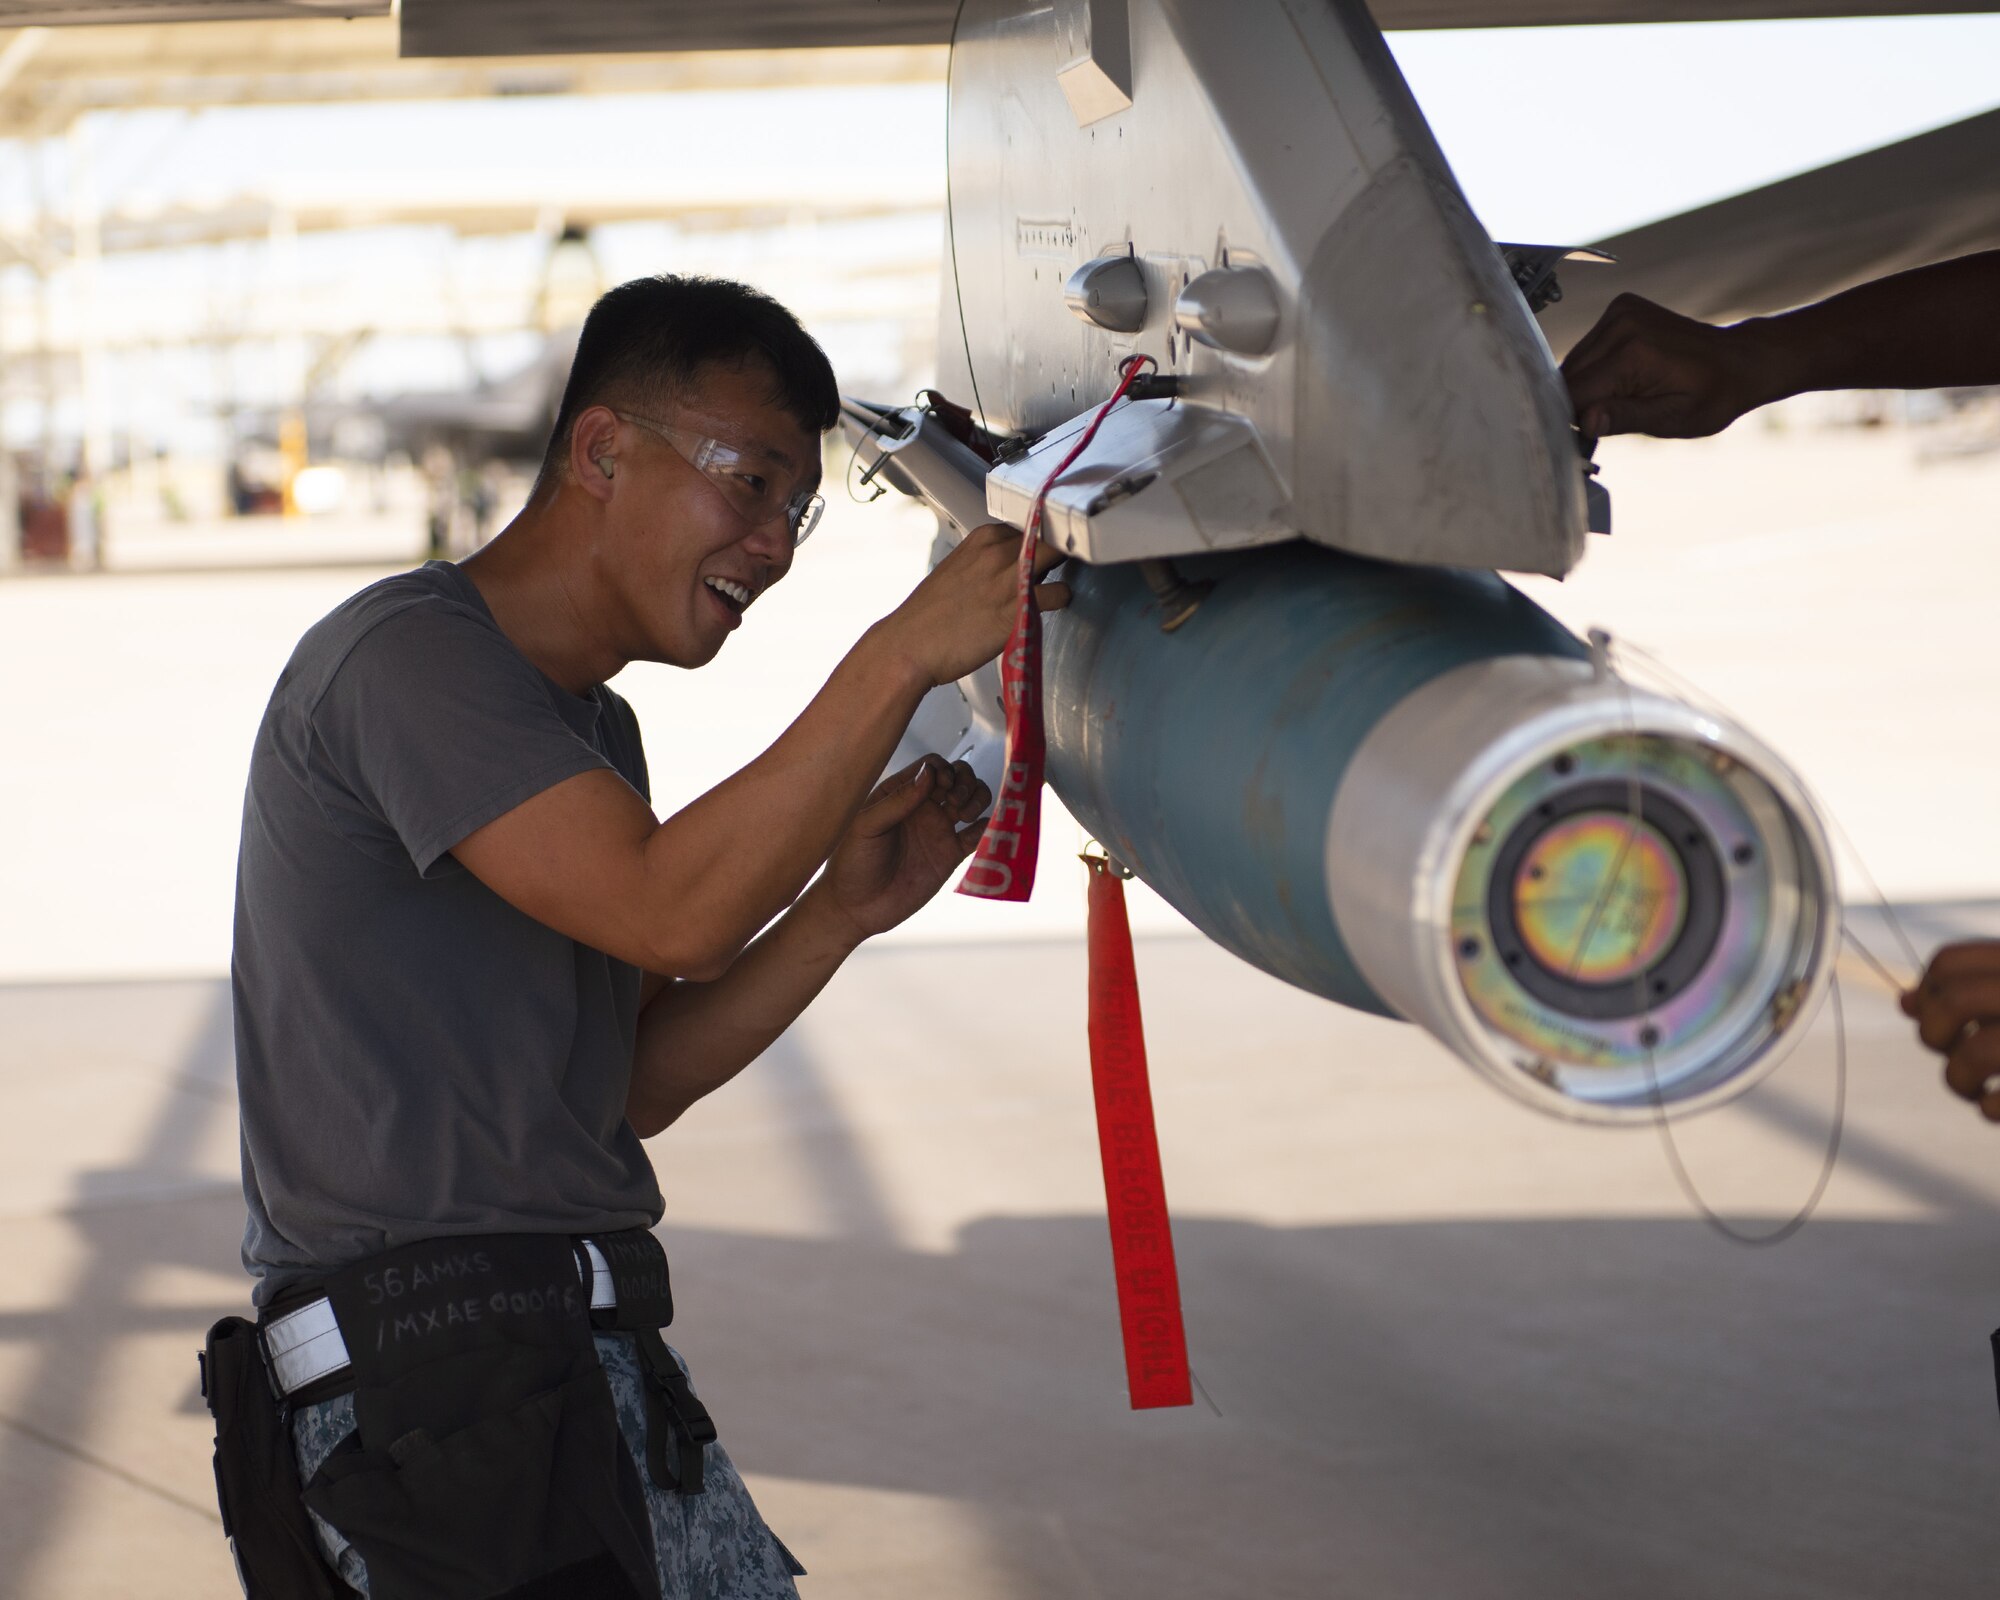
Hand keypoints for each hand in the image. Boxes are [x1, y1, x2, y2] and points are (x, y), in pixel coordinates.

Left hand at [809, 756, 992, 942]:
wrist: (857, 907)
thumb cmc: (852, 862)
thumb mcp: (866, 826)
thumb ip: (897, 800)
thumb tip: (928, 773)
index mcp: (900, 794)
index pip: (932, 766)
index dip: (943, 770)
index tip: (940, 787)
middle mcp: (922, 808)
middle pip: (958, 777)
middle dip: (965, 781)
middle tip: (954, 803)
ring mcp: (938, 830)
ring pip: (972, 800)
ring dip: (978, 798)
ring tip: (965, 816)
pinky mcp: (950, 855)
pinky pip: (977, 835)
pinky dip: (988, 827)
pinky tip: (982, 829)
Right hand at [876, 522, 1069, 687]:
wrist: (909, 646)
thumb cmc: (929, 616)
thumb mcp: (956, 571)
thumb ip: (985, 561)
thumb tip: (1013, 565)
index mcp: (981, 538)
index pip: (1028, 524)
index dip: (1040, 539)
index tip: (1044, 550)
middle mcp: (997, 552)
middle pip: (1048, 536)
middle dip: (1056, 549)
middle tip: (1057, 567)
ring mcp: (1009, 578)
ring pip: (1058, 556)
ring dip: (1060, 571)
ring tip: (1051, 587)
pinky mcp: (1018, 609)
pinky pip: (1059, 594)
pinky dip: (1061, 598)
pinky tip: (1051, 607)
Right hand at [1562, 294, 1787, 439]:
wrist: (1738, 361)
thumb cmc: (1712, 395)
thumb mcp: (1671, 418)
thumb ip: (1624, 418)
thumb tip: (1585, 422)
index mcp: (1633, 353)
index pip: (1574, 393)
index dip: (1576, 418)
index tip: (1589, 434)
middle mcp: (1622, 325)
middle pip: (1569, 376)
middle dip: (1580, 402)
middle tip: (1612, 418)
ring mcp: (1620, 312)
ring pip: (1574, 362)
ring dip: (1587, 384)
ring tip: (1626, 393)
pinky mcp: (1620, 308)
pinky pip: (1588, 348)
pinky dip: (1596, 368)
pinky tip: (1624, 375)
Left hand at [1901, 941, 1999, 1121]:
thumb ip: (1970, 993)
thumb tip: (1904, 1002)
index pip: (1948, 961)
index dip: (1927, 991)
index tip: (1939, 1015)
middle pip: (1955, 1001)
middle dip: (1936, 1035)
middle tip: (1952, 1053)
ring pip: (1974, 1053)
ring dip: (1959, 1080)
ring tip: (1974, 1090)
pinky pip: (1998, 1102)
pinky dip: (1990, 1110)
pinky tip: (1998, 1107)